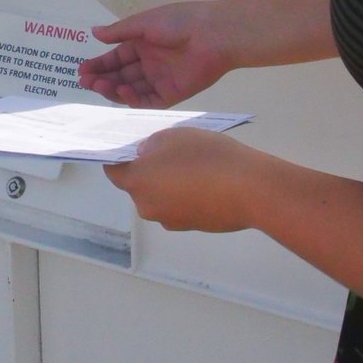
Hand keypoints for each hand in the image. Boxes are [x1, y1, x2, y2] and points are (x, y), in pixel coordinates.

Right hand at [78, 0, 233, 107]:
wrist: (213, 34)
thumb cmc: (179, 22)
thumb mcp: (145, 23)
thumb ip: (120, 32)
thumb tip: (94, 32)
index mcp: (143, 44)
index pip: (116, 58)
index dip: (99, 65)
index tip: (82, 71)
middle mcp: (149, 64)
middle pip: (120, 76)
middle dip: (102, 79)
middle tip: (86, 81)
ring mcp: (159, 80)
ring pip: (131, 90)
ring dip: (114, 89)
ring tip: (100, 85)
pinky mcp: (171, 94)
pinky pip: (148, 101)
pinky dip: (133, 99)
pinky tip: (122, 92)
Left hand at [103, 127, 263, 232]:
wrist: (248, 189)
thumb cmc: (207, 156)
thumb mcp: (176, 135)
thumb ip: (152, 144)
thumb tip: (145, 155)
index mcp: (138, 182)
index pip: (114, 171)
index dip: (119, 158)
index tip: (131, 147)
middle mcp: (148, 206)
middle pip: (139, 186)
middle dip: (149, 170)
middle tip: (170, 151)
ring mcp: (170, 220)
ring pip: (161, 197)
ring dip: (169, 184)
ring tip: (194, 165)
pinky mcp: (191, 227)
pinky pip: (180, 207)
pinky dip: (186, 195)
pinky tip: (207, 181)